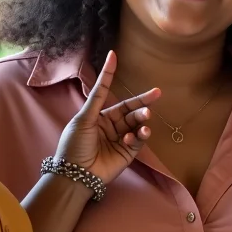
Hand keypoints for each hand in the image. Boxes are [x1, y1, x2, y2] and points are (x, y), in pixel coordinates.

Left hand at [54, 51, 159, 183]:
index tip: (116, 58)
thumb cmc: (74, 145)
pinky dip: (140, 136)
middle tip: (156, 94)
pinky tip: (136, 135)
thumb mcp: (84, 118)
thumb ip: (97, 97)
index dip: (111, 76)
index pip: (108, 94)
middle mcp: (111, 126)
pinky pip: (138, 141)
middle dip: (142, 103)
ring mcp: (120, 139)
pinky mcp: (128, 153)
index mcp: (98, 116)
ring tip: (146, 117)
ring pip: (136, 124)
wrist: (75, 174)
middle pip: (130, 110)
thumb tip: (104, 73)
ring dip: (142, 119)